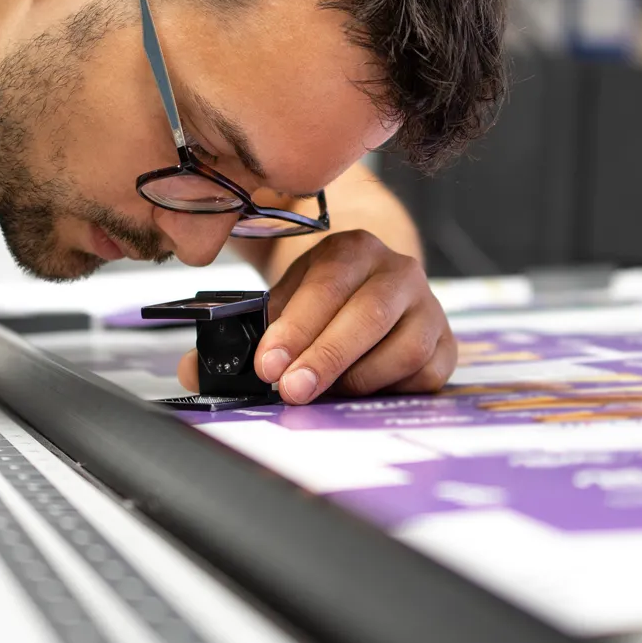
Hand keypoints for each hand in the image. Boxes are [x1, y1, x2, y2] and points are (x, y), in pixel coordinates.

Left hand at [175, 230, 454, 402]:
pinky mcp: (446, 341)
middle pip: (367, 315)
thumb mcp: (282, 301)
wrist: (376, 286)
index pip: (326, 284)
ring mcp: (428, 306)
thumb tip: (195, 372)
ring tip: (328, 393)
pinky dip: (395, 389)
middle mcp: (397, 270)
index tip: (268, 364)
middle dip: (325, 358)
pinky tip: (365, 392)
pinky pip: (428, 372)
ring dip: (361, 377)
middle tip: (292, 390)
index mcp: (352, 248)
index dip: (296, 327)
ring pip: (405, 346)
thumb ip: (242, 334)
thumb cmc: (323, 299)